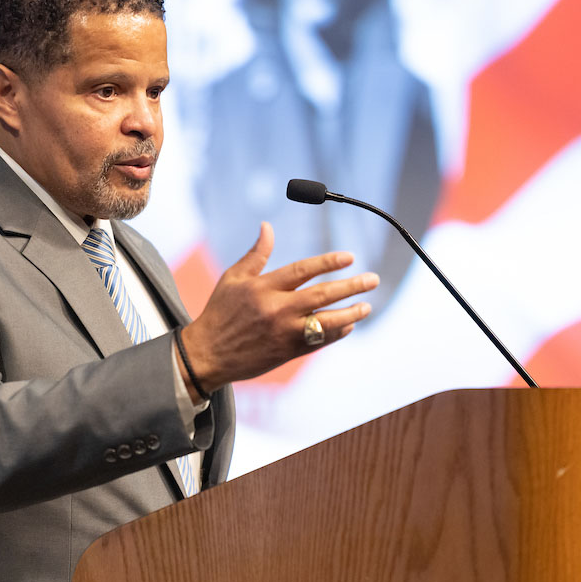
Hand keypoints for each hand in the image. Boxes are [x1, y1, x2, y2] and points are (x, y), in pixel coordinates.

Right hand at [178, 222, 377, 396]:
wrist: (207, 355)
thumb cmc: (220, 312)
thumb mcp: (233, 278)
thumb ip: (256, 254)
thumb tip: (267, 226)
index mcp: (263, 288)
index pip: (303, 271)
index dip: (328, 262)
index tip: (349, 257)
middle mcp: (276, 310)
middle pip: (321, 296)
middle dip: (350, 286)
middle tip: (372, 279)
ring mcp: (284, 333)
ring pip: (325, 323)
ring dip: (350, 313)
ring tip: (366, 305)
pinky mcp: (287, 353)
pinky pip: (319, 342)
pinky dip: (336, 333)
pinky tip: (349, 324)